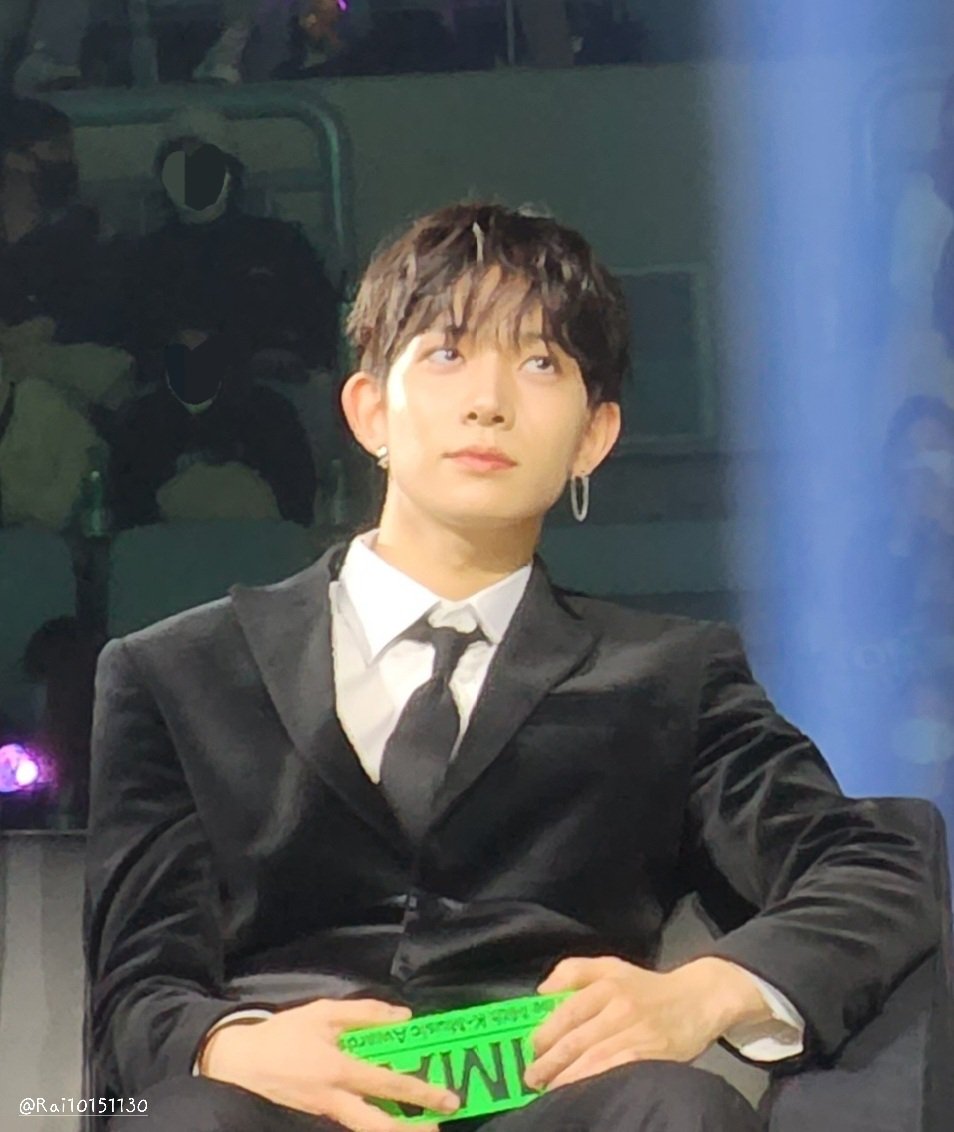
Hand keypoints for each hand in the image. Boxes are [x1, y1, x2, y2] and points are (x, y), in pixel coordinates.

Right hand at [200, 997, 460, 1131]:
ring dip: (392, 1131)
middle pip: (378, 1125)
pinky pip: (345, 1126)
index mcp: (339, 1070)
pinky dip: (367, 1125)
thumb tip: (403, 1017)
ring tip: (418, 1130)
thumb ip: (365, 1013)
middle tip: (438, 1128)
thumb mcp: (322, 1012)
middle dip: (410, 1130)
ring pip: (363, 1131)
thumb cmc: (283, 1034)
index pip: (387, 1083)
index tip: (447, 1098)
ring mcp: (322, 1117)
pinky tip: (382, 1120)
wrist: (236, 1063)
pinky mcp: (311, 1123)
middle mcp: (333, 1101)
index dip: (419, 1092)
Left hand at [524, 956, 752, 1092]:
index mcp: (606, 984)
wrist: (697, 999)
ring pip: (594, 1060)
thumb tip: (541, 991)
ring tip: (550, 1090)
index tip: (530, 1050)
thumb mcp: (610, 966)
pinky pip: (617, 1071)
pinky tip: (582, 1091)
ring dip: (568, 1078)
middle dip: (549, 1063)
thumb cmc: (646, 986)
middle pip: (576, 1040)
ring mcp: (637, 1033)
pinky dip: (596, 1082)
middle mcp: (620, 1008)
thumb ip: (573, 971)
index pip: (567, 1012)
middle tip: (531, 1079)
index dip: (544, 1034)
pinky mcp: (653, 1056)